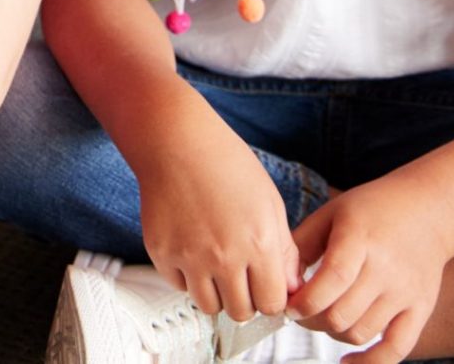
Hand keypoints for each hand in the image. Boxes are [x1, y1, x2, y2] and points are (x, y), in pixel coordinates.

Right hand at [134, 114, 297, 318]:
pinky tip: (193, 251)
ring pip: (209, 306)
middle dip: (245, 300)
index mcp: (258, 243)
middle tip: (241, 279)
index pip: (272, 304)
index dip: (271, 298)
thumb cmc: (227, 164)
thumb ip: (284, 251)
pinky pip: (179, 286)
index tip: (266, 288)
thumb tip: (291, 289)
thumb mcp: (270, 203)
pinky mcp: (162, 252)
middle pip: (241, 312)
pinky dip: (188, 278)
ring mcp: (189, 256)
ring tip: (216, 268)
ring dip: (216, 294)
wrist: (177, 142)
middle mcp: (224, 256)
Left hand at [289, 179, 453, 363]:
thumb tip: (278, 279)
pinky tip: (348, 360)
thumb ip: (302, 244)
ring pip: (361, 333)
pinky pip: (397, 348)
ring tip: (323, 319)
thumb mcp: (333, 213)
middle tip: (300, 312)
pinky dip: (370, 362)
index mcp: (359, 240)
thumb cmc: (375, 208)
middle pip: (341, 314)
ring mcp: (405, 293)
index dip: (304, 302)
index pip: (331, 281)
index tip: (287, 305)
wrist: (430, 209)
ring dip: (332, 334)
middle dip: (310, 320)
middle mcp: (385, 269)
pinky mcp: (421, 309)